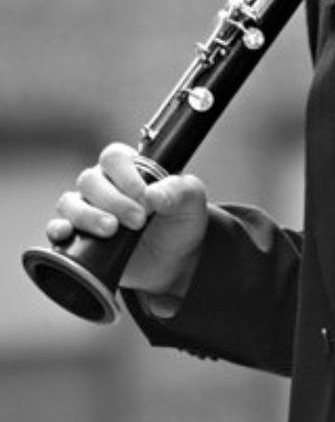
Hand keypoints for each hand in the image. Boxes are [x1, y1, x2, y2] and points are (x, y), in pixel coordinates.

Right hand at [47, 142, 208, 297]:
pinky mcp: (79, 237)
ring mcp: (89, 211)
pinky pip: (56, 228)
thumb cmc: (180, 225)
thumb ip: (179, 191)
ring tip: (111, 230)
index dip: (126, 174)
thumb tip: (154, 194)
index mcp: (130, 170)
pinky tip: (68, 233)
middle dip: (113, 200)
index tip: (144, 195)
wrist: (174, 264)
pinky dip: (58, 229)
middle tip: (138, 220)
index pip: (114, 157)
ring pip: (70, 202)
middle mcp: (104, 186)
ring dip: (88, 215)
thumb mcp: (191, 204)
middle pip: (90, 179)